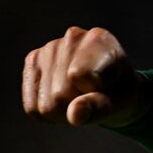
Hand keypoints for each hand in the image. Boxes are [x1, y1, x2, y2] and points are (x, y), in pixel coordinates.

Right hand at [22, 27, 146, 127]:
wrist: (110, 85)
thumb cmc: (118, 91)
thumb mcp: (120, 101)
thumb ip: (100, 107)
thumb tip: (74, 114)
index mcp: (99, 39)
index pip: (80, 76)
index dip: (94, 93)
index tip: (106, 87)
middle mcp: (71, 37)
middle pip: (60, 94)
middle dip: (77, 105)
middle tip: (92, 95)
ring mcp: (49, 48)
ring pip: (46, 105)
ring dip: (64, 111)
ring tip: (79, 96)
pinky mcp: (32, 62)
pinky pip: (32, 107)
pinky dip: (48, 113)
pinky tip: (63, 98)